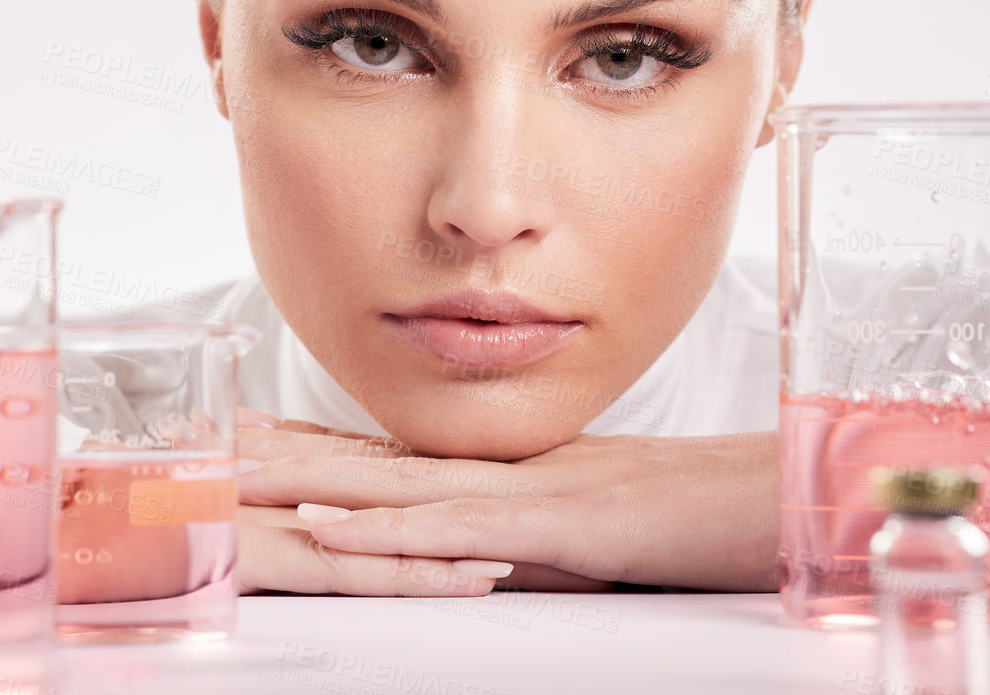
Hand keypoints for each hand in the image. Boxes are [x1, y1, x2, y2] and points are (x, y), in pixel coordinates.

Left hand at [240, 417, 779, 592]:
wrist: (779, 500)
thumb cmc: (702, 518)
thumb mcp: (602, 532)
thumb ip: (538, 537)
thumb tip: (487, 553)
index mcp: (517, 470)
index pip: (404, 455)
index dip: (326, 445)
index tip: (257, 436)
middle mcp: (511, 469)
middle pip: (381, 458)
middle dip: (288, 451)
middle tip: (210, 440)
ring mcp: (531, 490)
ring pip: (401, 484)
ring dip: (309, 480)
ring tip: (233, 474)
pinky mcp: (560, 525)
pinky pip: (461, 528)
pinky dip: (390, 529)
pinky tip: (331, 528)